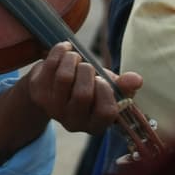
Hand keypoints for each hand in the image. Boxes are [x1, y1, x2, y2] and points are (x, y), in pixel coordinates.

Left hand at [25, 42, 142, 135]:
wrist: (52, 85)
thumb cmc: (88, 88)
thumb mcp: (108, 88)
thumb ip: (123, 86)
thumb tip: (136, 79)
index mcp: (95, 125)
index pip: (106, 112)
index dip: (106, 91)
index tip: (101, 79)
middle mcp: (73, 123)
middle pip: (83, 94)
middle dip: (88, 72)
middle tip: (87, 66)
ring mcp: (53, 109)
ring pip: (64, 78)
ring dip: (73, 59)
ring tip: (75, 57)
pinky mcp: (38, 93)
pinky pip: (49, 66)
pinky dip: (60, 51)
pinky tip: (65, 49)